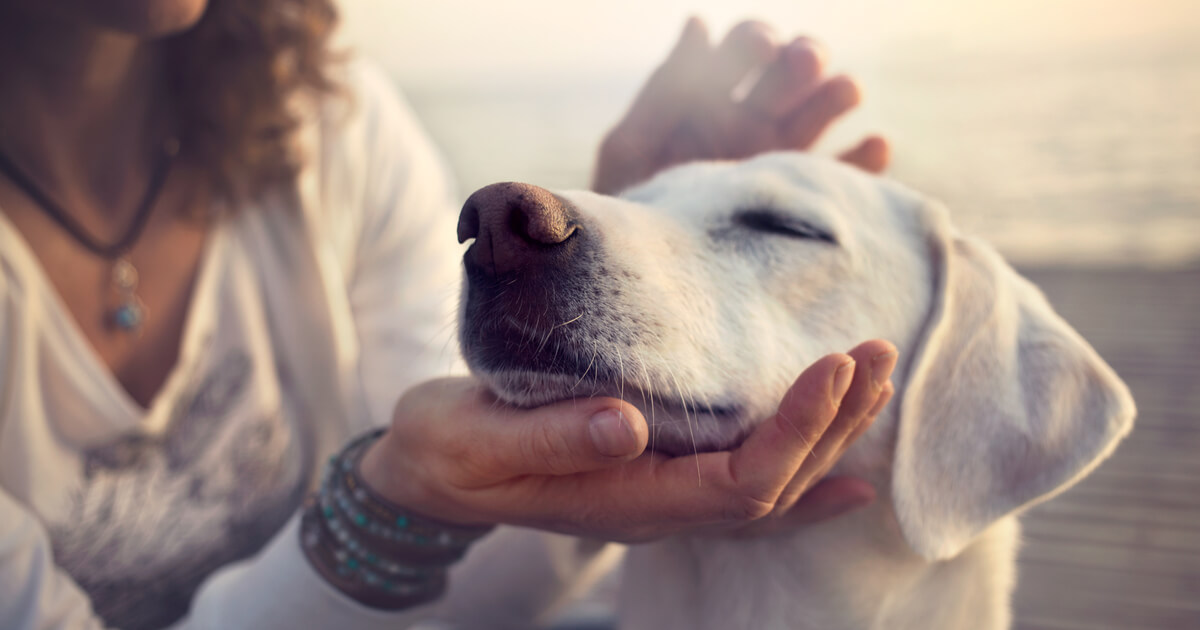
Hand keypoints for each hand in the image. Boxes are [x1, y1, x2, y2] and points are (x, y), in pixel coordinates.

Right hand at [359, 341, 896, 542]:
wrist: (428, 473)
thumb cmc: (447, 450)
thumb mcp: (477, 439)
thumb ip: (550, 437)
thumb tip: (628, 423)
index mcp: (625, 500)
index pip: (740, 481)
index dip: (796, 430)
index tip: (834, 365)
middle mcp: (658, 508)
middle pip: (774, 485)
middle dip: (833, 422)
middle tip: (876, 352)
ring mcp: (662, 497)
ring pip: (770, 484)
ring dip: (829, 435)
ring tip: (874, 379)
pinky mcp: (656, 474)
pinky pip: (746, 487)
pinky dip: (805, 477)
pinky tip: (848, 473)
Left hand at [593, 18, 889, 194]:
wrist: (647, 283)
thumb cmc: (629, 213)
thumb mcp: (632, 150)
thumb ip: (664, 91)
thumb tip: (699, 23)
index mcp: (711, 100)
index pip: (745, 50)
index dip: (755, 41)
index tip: (760, 47)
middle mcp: (753, 122)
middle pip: (792, 73)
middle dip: (802, 58)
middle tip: (803, 63)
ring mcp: (782, 161)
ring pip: (823, 112)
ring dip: (837, 93)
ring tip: (845, 91)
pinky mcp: (805, 203)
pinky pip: (846, 177)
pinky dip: (866, 160)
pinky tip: (874, 146)